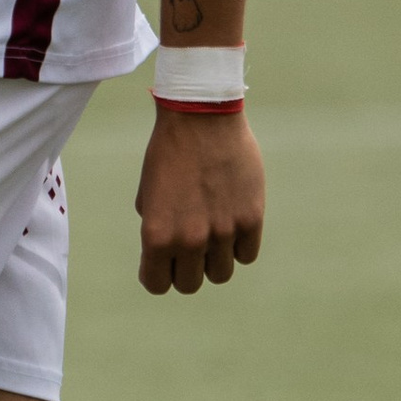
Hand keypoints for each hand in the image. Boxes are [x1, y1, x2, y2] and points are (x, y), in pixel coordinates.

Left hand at [134, 101, 263, 295]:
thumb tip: (171, 253)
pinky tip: (232, 223)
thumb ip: (158, 229)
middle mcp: (189, 240)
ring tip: (211, 234)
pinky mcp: (251, 219)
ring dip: (214, 260)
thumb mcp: (149, 194)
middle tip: (187, 247)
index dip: (158, 274)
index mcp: (157, 235)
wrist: (201, 116)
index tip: (163, 262)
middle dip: (185, 269)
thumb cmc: (169, 152)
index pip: (157, 285)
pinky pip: (246, 254)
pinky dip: (239, 246)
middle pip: (189, 284)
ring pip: (220, 274)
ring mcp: (223, 231)